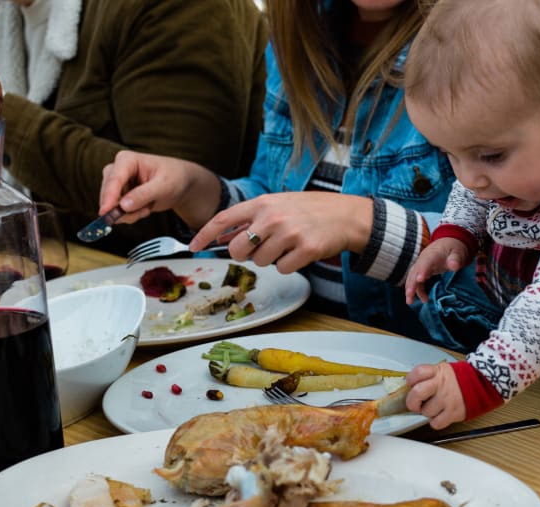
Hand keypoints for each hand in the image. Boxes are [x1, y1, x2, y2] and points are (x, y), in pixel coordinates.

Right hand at [98, 150, 218, 227]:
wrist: (180, 183)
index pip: (114, 179)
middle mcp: (117, 170)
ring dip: (131, 213)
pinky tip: (145, 208)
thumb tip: (123, 206)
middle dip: (125, 208)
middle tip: (145, 211)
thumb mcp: (163, 186)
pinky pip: (119, 212)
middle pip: (108, 194)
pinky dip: (132, 215)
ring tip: (149, 206)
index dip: (108, 197)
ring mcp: (116, 184)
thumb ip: (144, 195)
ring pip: (112, 206)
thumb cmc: (174, 178)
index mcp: (126, 160)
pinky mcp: (119, 196)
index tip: (105, 212)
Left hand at [188, 191, 373, 273]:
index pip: (224, 219)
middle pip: (238, 249)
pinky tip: (301, 253)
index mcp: (263, 203)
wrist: (347, 215)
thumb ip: (253, 218)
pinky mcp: (304, 250)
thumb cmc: (311, 210)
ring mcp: (289, 234)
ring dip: (272, 260)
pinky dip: (289, 266)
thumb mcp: (279, 204)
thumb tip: (225, 236)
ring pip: (260, 262)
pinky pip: (282, 269)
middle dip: (245, 255)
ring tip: (289, 246)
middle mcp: (273, 217)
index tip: (193, 247)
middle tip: (262, 249)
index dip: (205, 234)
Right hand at [404, 237, 469, 303]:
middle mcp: (424, 259)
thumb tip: (454, 266)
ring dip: (410, 289)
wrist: (449, 243)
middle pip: (415, 271)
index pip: (426, 262)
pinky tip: (425, 299)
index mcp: (433, 254)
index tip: (420, 279)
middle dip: (411, 284)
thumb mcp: (458, 253)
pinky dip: (418, 290)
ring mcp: (422, 265)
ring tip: (410, 302)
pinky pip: (417, 281)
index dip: (422, 270)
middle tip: (409, 296)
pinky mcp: (422, 271)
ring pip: (412, 277)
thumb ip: (455, 259)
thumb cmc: (454, 248)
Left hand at [405, 362, 466, 428]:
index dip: (410, 380)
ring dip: (428, 412)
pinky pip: (436, 423)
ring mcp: (447, 399)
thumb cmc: (461, 379)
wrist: (482, 384)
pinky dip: (436, 422)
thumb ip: (429, 376)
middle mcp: (441, 385)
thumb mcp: (445, 370)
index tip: (412, 385)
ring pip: (426, 411)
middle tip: (415, 404)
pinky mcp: (453, 413)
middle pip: (417, 393)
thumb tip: (412, 386)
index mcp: (438, 372)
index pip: (417, 373)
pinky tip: (440, 416)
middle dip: (412, 402)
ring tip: (435, 408)